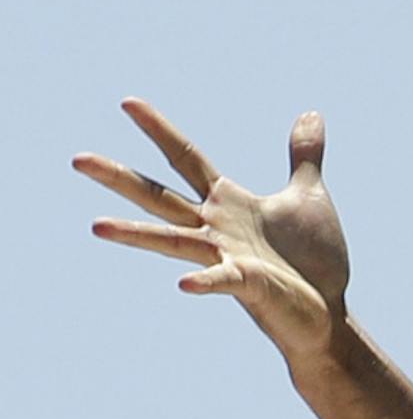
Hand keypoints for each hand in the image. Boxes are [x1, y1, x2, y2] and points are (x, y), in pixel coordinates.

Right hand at [75, 101, 351, 362]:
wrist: (328, 316)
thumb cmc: (314, 262)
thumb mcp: (309, 196)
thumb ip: (303, 156)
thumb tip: (311, 115)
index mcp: (227, 203)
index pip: (185, 157)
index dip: (158, 129)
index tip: (127, 102)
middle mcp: (216, 229)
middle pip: (159, 196)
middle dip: (119, 178)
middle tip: (77, 159)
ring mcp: (227, 257)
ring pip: (172, 241)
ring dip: (134, 233)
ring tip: (96, 226)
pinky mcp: (248, 285)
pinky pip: (222, 281)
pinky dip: (204, 281)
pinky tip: (183, 285)